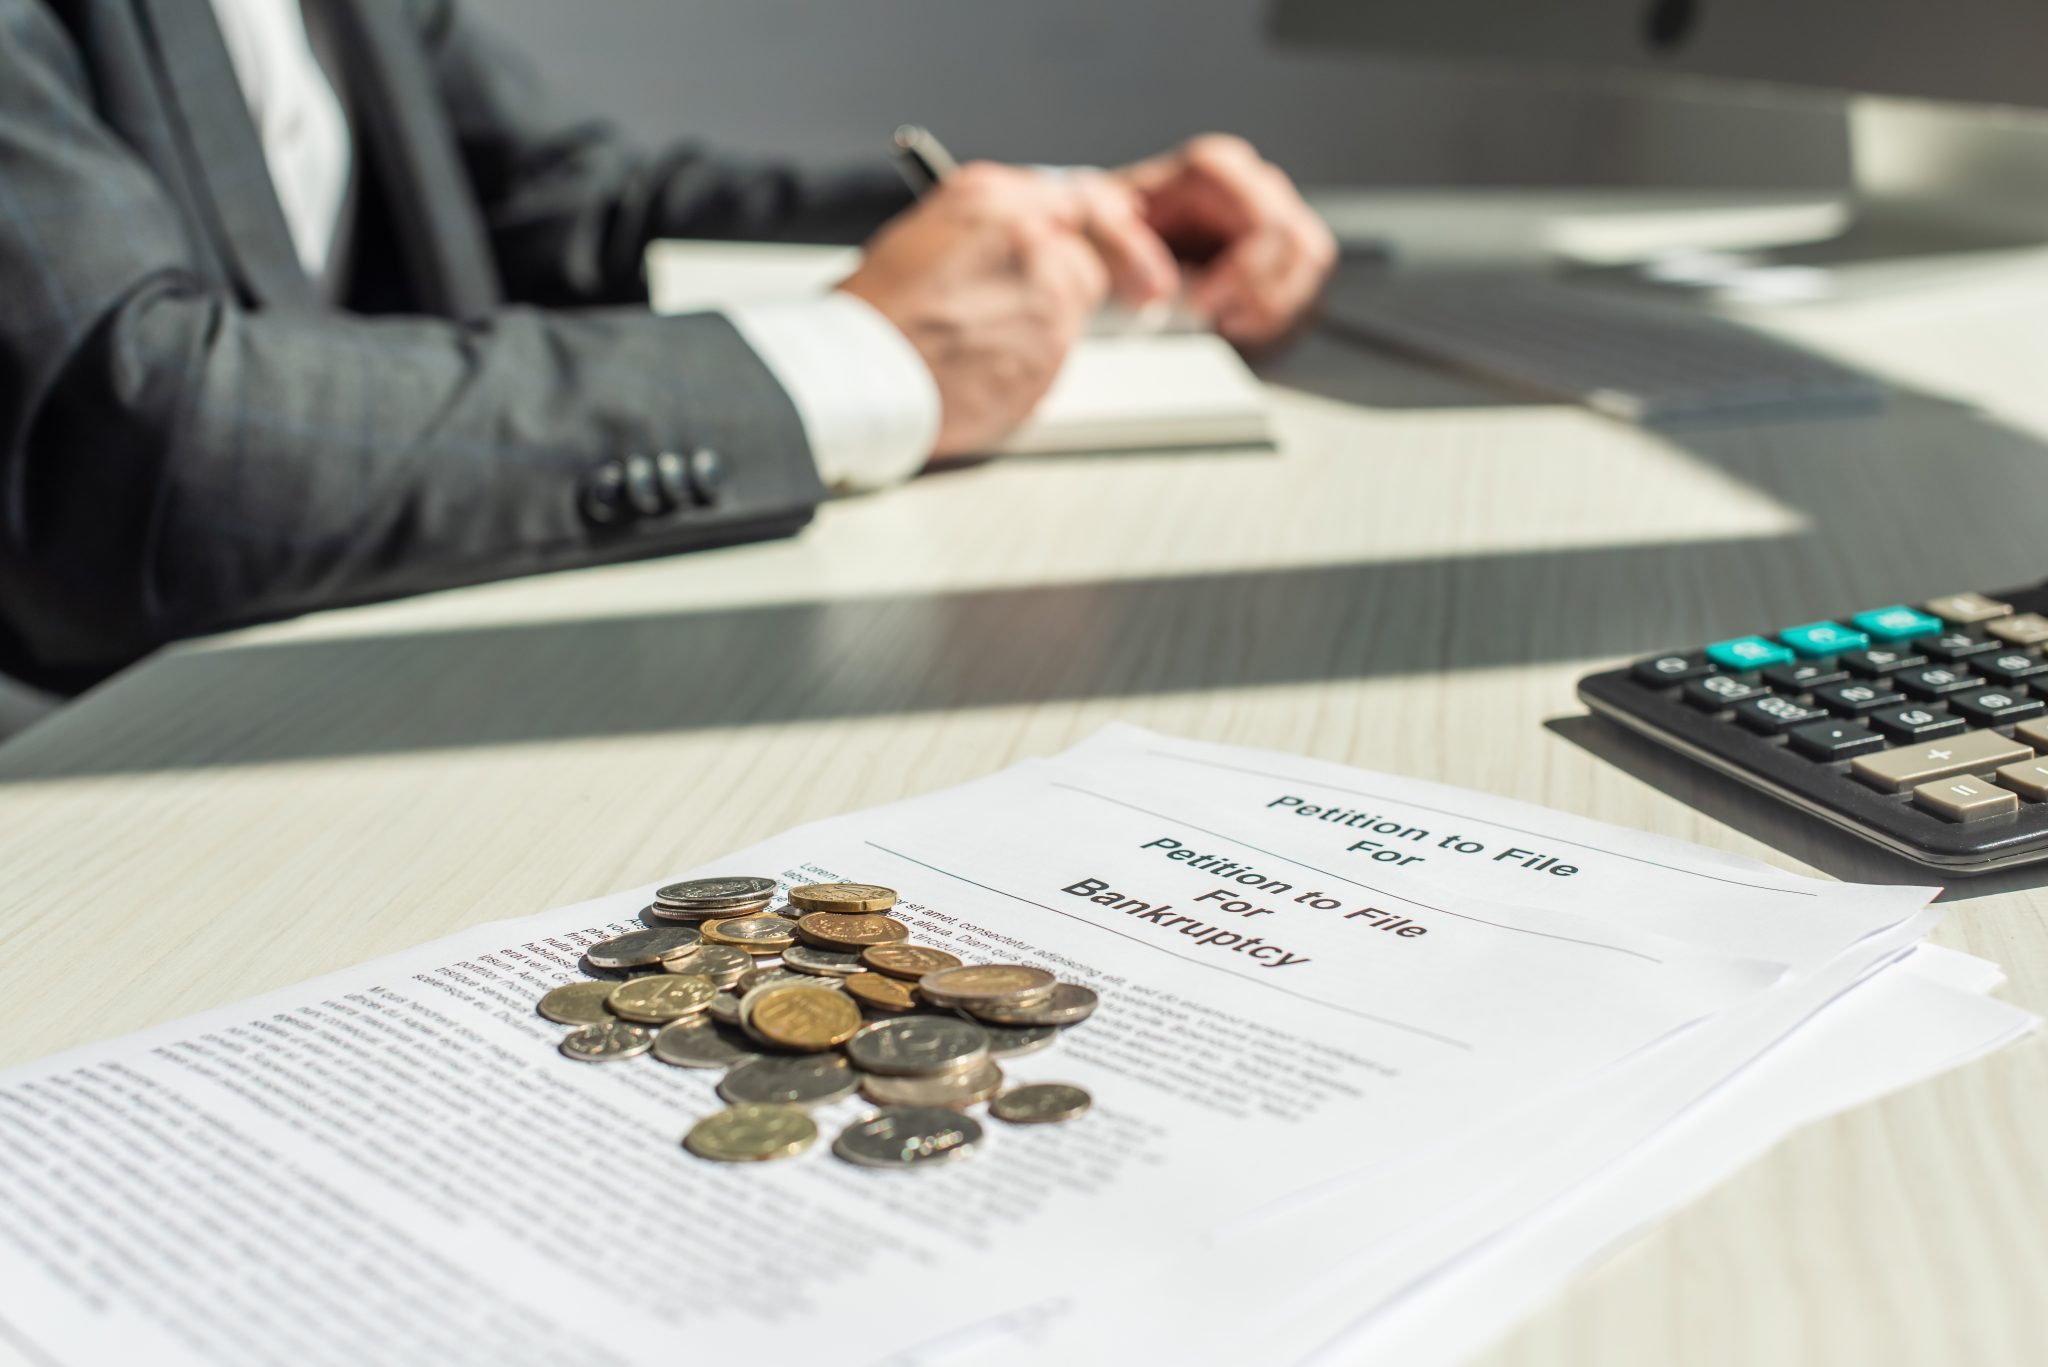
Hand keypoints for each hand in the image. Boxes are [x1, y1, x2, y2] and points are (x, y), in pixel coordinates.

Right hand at [838, 164, 1109, 457]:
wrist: (859, 376)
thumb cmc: (877, 305)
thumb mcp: (930, 225)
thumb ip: (999, 214)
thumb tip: (1041, 220)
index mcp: (1002, 205)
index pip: (1083, 200)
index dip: (1098, 219)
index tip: (1115, 230)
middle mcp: (1037, 251)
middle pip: (1084, 263)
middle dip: (1056, 280)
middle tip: (1010, 299)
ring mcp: (1050, 316)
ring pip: (1068, 317)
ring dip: (1035, 324)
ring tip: (972, 337)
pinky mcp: (1048, 371)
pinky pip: (1050, 364)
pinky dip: (1023, 365)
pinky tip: (973, 366)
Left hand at [1109, 134, 1336, 345]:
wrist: (1109, 232)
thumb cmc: (1106, 218)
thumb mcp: (1093, 220)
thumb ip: (1118, 246)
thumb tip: (1158, 290)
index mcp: (1215, 169)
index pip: (1268, 226)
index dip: (1244, 276)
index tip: (1200, 305)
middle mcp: (1252, 184)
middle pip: (1300, 246)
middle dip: (1263, 296)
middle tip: (1217, 320)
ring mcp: (1272, 214)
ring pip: (1313, 264)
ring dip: (1276, 307)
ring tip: (1226, 322)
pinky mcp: (1278, 249)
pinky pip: (1306, 284)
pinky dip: (1276, 315)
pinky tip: (1234, 321)